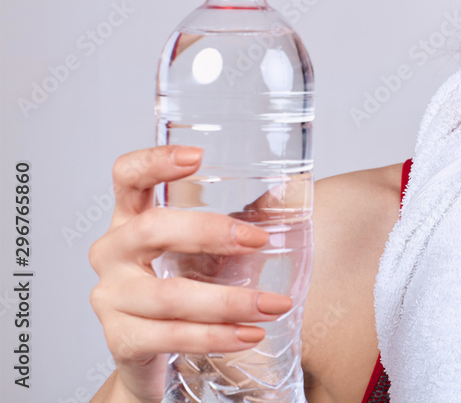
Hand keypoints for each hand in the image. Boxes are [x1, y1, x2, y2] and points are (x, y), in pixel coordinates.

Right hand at [88, 145, 293, 402]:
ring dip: (228, 301)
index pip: (128, 177)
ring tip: (274, 304)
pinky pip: (170, 337)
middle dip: (209, 233)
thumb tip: (291, 191)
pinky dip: (216, 336)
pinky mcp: (121, 340)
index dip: (155, 162)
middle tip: (260, 240)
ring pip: (169, 295)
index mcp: (132, 218)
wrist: (156, 361)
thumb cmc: (184, 286)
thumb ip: (243, 219)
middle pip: (151, 229)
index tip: (198, 157)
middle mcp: (113, 253)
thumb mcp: (209, 249)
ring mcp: (112, 298)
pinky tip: (249, 334)